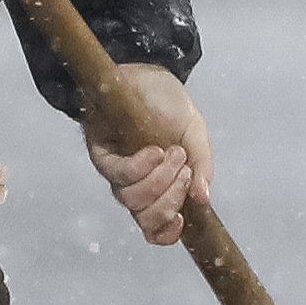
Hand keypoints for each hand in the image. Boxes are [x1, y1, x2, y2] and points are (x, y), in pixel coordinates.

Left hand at [84, 63, 212, 245]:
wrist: (145, 71)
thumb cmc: (168, 105)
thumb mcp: (195, 134)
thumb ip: (202, 165)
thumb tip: (204, 199)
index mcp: (160, 187)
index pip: (156, 227)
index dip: (167, 233)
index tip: (183, 219)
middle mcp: (135, 186)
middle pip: (145, 219)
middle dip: (170, 200)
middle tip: (186, 172)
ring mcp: (117, 172)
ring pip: (132, 200)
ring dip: (159, 181)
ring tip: (173, 153)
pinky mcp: (101, 154)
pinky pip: (118, 174)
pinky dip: (140, 167)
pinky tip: (154, 151)